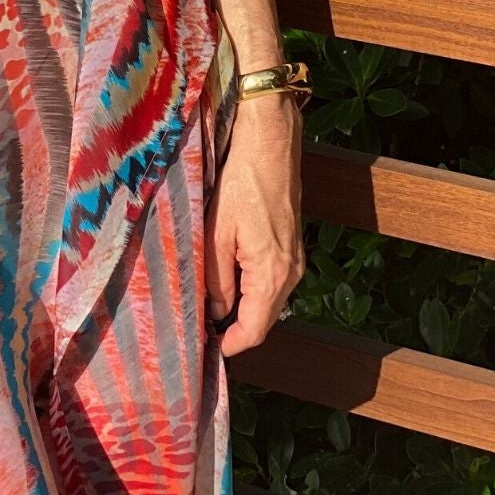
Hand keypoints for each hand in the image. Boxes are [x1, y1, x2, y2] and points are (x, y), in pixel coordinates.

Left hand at [204, 91, 305, 357]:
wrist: (271, 141)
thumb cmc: (242, 182)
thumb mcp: (217, 231)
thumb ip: (215, 278)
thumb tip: (214, 312)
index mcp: (273, 273)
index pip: (254, 329)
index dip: (230, 345)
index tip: (205, 352)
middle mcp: (291, 271)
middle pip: (263, 317)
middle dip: (234, 328)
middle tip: (200, 331)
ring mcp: (295, 257)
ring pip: (267, 298)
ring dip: (241, 306)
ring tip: (207, 306)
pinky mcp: (292, 242)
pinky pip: (271, 278)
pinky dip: (250, 285)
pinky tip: (226, 278)